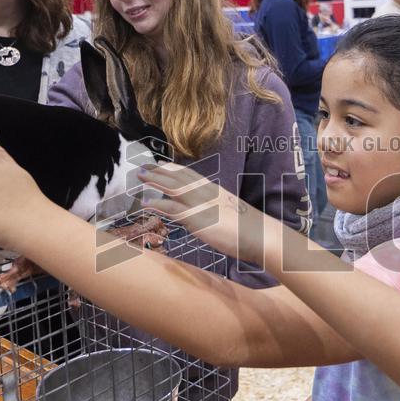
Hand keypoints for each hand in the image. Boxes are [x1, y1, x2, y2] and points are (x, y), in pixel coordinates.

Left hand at [138, 163, 279, 264]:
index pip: (190, 174)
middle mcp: (207, 193)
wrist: (259, 236)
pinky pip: (173, 209)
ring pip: (173, 188)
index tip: (160, 164)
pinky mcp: (198, 219)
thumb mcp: (230, 212)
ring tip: (140, 177)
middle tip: (142, 167)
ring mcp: (202, 205)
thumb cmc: (248, 229)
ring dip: (155, 181)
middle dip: (159, 171)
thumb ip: (215, 210)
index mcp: (215, 190)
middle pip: (178, 177)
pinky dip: (158, 204)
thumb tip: (204, 214)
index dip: (173, 169)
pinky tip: (147, 203)